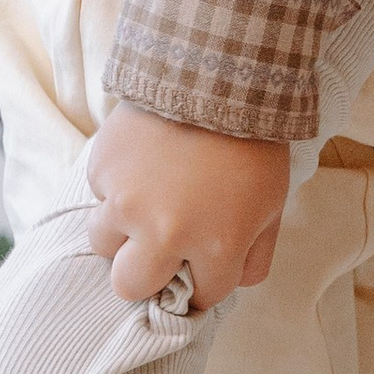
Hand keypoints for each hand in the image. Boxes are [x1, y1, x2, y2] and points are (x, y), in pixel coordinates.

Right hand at [84, 108, 291, 310]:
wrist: (217, 77)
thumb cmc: (253, 145)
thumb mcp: (273, 205)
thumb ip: (254, 256)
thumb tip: (228, 284)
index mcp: (216, 246)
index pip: (202, 296)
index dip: (205, 283)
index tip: (203, 267)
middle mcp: (164, 233)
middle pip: (130, 286)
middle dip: (145, 275)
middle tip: (157, 252)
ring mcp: (126, 201)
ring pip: (102, 244)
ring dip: (121, 232)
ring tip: (145, 203)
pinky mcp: (101, 170)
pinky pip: (100, 194)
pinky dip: (117, 187)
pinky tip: (144, 163)